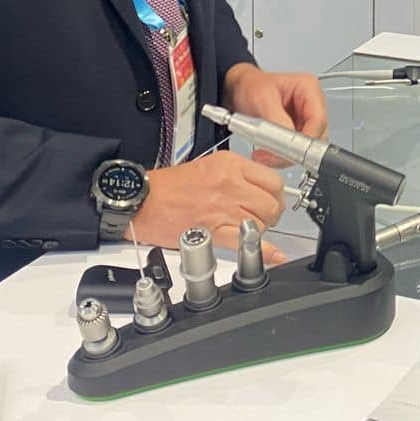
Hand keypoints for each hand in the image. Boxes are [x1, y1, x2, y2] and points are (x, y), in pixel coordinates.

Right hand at [131, 152, 288, 263]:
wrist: (142, 201)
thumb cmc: (169, 187)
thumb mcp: (209, 165)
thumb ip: (237, 175)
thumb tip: (259, 188)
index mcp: (230, 164)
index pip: (272, 180)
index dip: (276, 195)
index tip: (272, 201)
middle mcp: (229, 184)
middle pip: (271, 203)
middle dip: (271, 215)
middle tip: (262, 219)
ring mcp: (222, 208)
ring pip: (261, 223)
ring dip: (259, 231)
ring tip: (247, 231)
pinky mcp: (213, 230)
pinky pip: (247, 242)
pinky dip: (263, 251)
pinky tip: (273, 255)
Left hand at [222, 62, 328, 168]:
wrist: (241, 90)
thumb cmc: (251, 86)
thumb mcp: (261, 100)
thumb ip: (277, 121)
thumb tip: (289, 142)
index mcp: (308, 88)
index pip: (318, 120)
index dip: (305, 140)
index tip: (288, 152)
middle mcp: (312, 102)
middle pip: (316, 135)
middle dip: (295, 150)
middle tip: (272, 156)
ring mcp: (307, 117)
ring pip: (308, 146)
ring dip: (287, 154)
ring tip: (265, 153)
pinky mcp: (299, 129)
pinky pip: (298, 148)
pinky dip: (283, 154)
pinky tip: (268, 151)